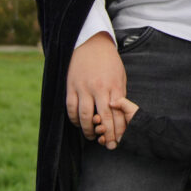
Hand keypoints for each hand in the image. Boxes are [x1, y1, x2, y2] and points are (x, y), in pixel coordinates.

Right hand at [65, 32, 126, 147]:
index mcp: (114, 86)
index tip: (119, 140)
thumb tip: (119, 113)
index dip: (118, 129)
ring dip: (88, 130)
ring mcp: (83, 88)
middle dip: (106, 134)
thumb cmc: (109, 62)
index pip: (117, 114)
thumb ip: (119, 95)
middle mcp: (98, 89)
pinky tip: (78, 124)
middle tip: (108, 146)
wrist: (91, 44)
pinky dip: (74, 119)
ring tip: (92, 136)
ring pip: (84, 116)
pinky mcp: (70, 87)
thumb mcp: (120, 76)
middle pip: (102, 118)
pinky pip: (71, 108)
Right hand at [94, 97, 139, 146]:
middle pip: (99, 121)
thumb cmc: (139, 119)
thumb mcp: (131, 108)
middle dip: (96, 121)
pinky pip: (103, 141)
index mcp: (115, 113)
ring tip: (101, 129)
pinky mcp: (113, 141)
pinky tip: (102, 138)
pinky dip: (101, 140)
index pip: (102, 112)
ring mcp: (112, 132)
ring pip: (99, 131)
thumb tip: (110, 103)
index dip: (98, 114)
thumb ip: (121, 102)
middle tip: (97, 120)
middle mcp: (112, 122)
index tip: (97, 115)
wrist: (145, 133)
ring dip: (98, 130)